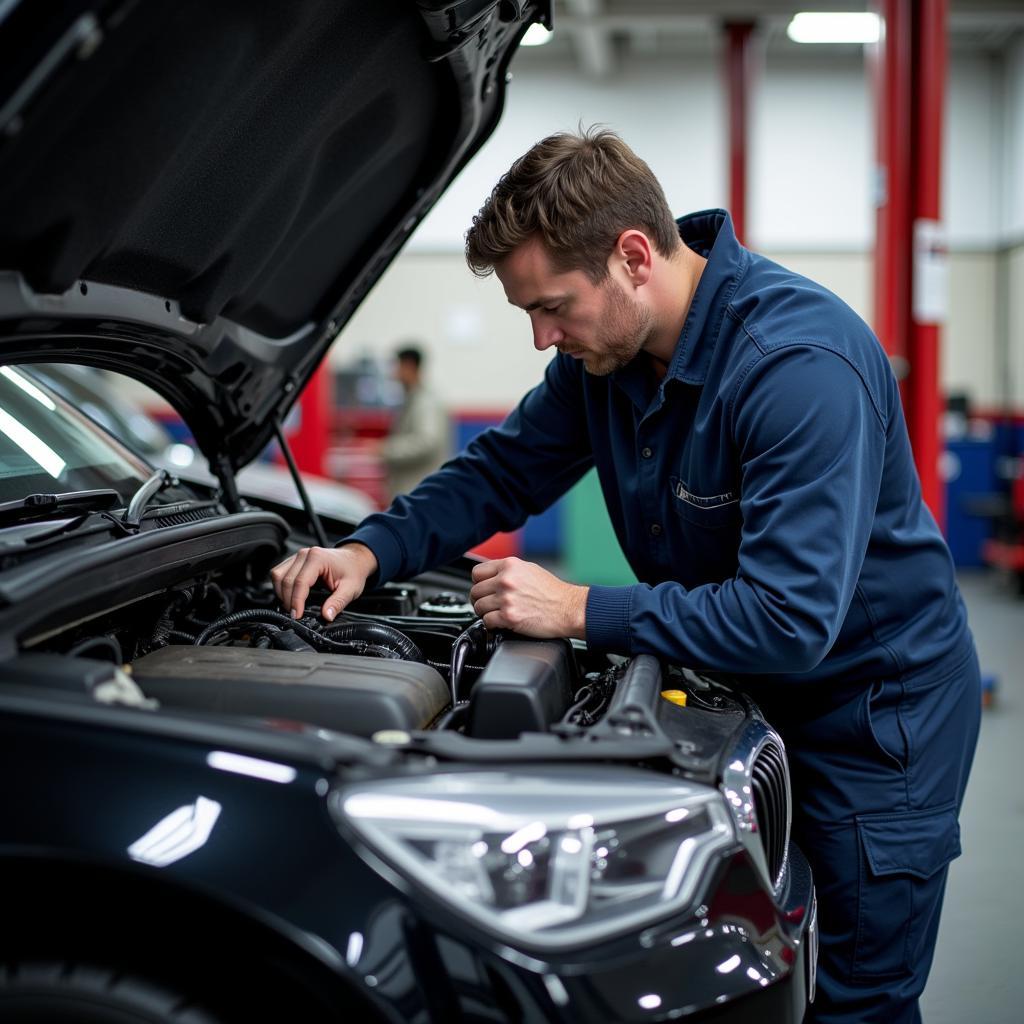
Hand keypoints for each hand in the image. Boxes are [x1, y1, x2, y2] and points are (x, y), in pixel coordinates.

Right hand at [270, 543, 377, 621]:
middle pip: (285, 580)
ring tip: (292, 607)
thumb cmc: (352, 570)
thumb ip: (338, 603)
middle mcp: (304, 554)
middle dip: (288, 600)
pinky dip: (281, 587)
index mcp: (318, 558)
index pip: (300, 582)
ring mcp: (297, 556)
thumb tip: (326, 616)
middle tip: (295, 615)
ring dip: (281, 593)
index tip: (297, 616)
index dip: (296, 602)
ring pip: (278, 575)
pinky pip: (279, 573)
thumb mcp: (351, 589)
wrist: (354, 559)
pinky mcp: (294, 561)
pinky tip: (290, 596)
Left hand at [469, 557, 587, 637]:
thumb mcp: (529, 570)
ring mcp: (506, 598)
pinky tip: (501, 622)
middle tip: (488, 604)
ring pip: (478, 607)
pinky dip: (491, 624)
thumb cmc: (554, 592)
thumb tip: (491, 577)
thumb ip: (508, 571)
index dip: (478, 583)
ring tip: (496, 614)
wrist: (569, 609)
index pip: (477, 572)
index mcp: (510, 566)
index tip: (483, 589)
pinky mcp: (509, 617)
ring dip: (485, 613)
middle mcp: (506, 580)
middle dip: (480, 599)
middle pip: (475, 591)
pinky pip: (486, 621)